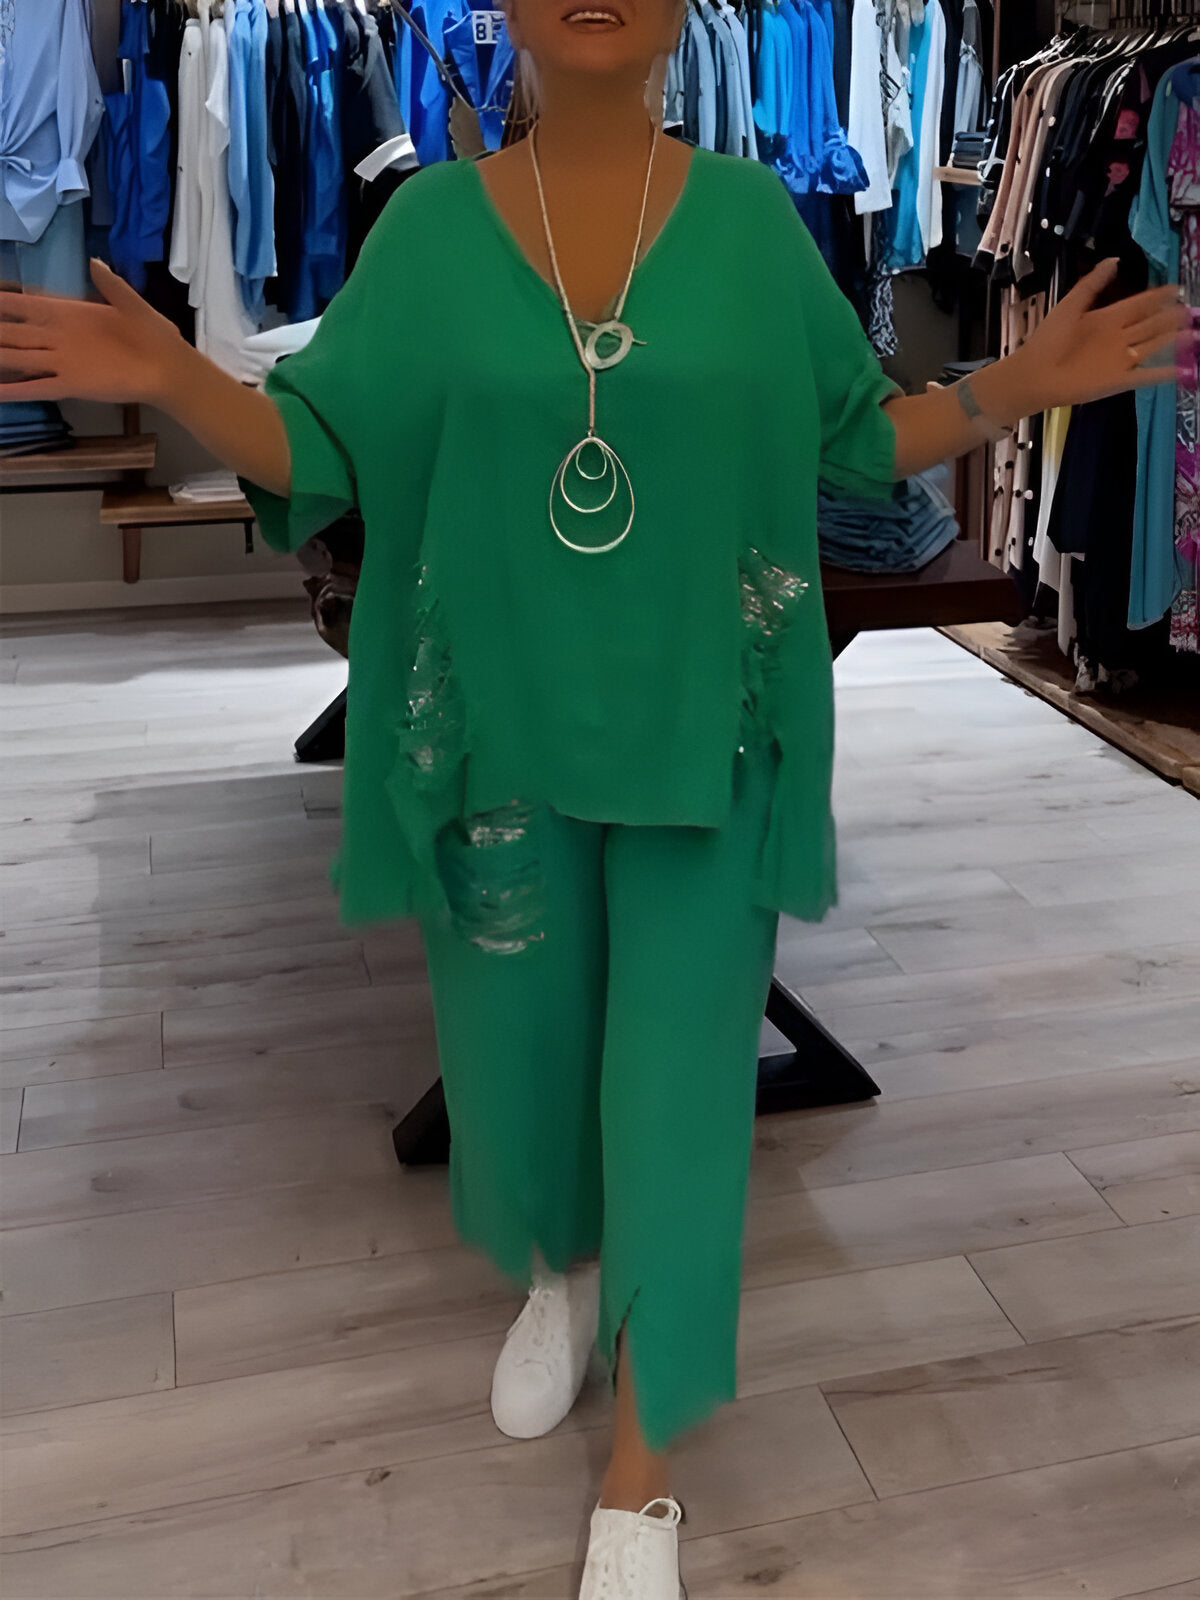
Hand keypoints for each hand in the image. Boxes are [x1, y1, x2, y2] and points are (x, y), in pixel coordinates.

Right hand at [0, 259, 184, 406]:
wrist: (170, 369)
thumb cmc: (154, 335)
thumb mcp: (132, 304)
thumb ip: (110, 285)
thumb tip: (93, 261)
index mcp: (68, 314)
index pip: (24, 304)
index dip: (3, 301)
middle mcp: (57, 338)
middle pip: (12, 332)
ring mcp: (62, 362)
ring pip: (17, 358)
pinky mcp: (71, 384)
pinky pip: (37, 387)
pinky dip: (14, 389)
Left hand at [1017, 257, 1193, 411]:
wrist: (1033, 375)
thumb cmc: (1048, 340)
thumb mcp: (1071, 306)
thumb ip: (1093, 284)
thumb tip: (1115, 259)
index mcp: (1108, 318)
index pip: (1141, 304)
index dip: (1159, 297)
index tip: (1177, 288)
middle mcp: (1119, 338)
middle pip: (1152, 325)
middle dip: (1173, 318)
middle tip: (1192, 311)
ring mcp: (1120, 360)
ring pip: (1155, 346)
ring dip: (1175, 341)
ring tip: (1195, 333)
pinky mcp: (1118, 381)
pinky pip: (1146, 376)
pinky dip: (1165, 373)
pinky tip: (1184, 368)